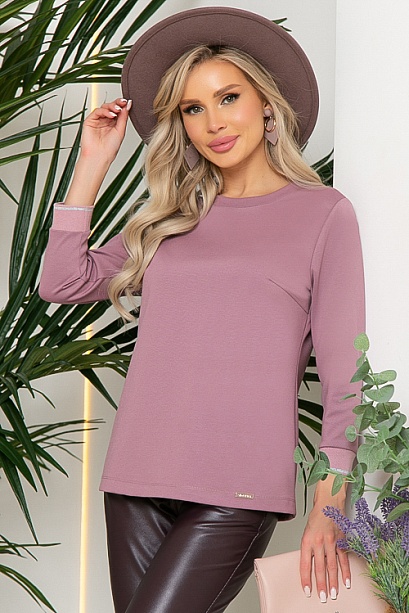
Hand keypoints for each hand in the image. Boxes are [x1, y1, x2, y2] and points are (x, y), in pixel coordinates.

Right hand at [64, 98, 131, 206]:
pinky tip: (111, 114)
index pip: (118, 111)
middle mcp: (106, 122)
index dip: (122, 105)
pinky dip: (104, 111)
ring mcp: (98, 121)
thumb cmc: (109, 149)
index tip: (127, 102)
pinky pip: (97, 111)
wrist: (99, 157)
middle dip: (117, 103)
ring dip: (111, 106)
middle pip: (111, 107)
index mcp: (114, 124)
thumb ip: (123, 117)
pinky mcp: (90, 121)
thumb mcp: (120, 131)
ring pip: (104, 107)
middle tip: (122, 102)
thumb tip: (128, 105)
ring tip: (117, 110)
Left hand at [300, 476, 350, 601]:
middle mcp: (318, 542)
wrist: (328, 502)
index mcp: (307, 541)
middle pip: (319, 568)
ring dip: (333, 582)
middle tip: (322, 597)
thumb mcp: (307, 533)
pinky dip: (345, 572)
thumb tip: (310, 567)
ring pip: (332, 566)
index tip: (307, 591)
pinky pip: (344, 559)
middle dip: (321, 585)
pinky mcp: (342, 541)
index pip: (304, 564)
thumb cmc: (317, 517)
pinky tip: (346, 582)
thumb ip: (309, 549)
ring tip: (333, 594)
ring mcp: (331, 542)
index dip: (305, 579)